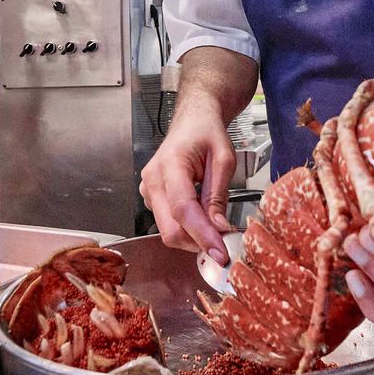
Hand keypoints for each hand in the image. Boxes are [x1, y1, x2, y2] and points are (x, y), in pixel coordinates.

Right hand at [139, 110, 235, 264]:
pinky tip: (202, 218)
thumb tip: (219, 228)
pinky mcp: (152, 198)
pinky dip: (187, 229)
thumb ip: (219, 195)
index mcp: (171, 164)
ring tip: (215, 226)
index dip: (202, 235)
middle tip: (225, 245)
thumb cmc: (207, 133)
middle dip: (198, 242)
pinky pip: (167, 224)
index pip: (183, 210)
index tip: (221, 253)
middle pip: (170, 229)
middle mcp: (153, 180)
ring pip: (168, 231)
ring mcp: (148, 190)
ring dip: (193, 237)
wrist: (193, 121)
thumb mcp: (223, 159)